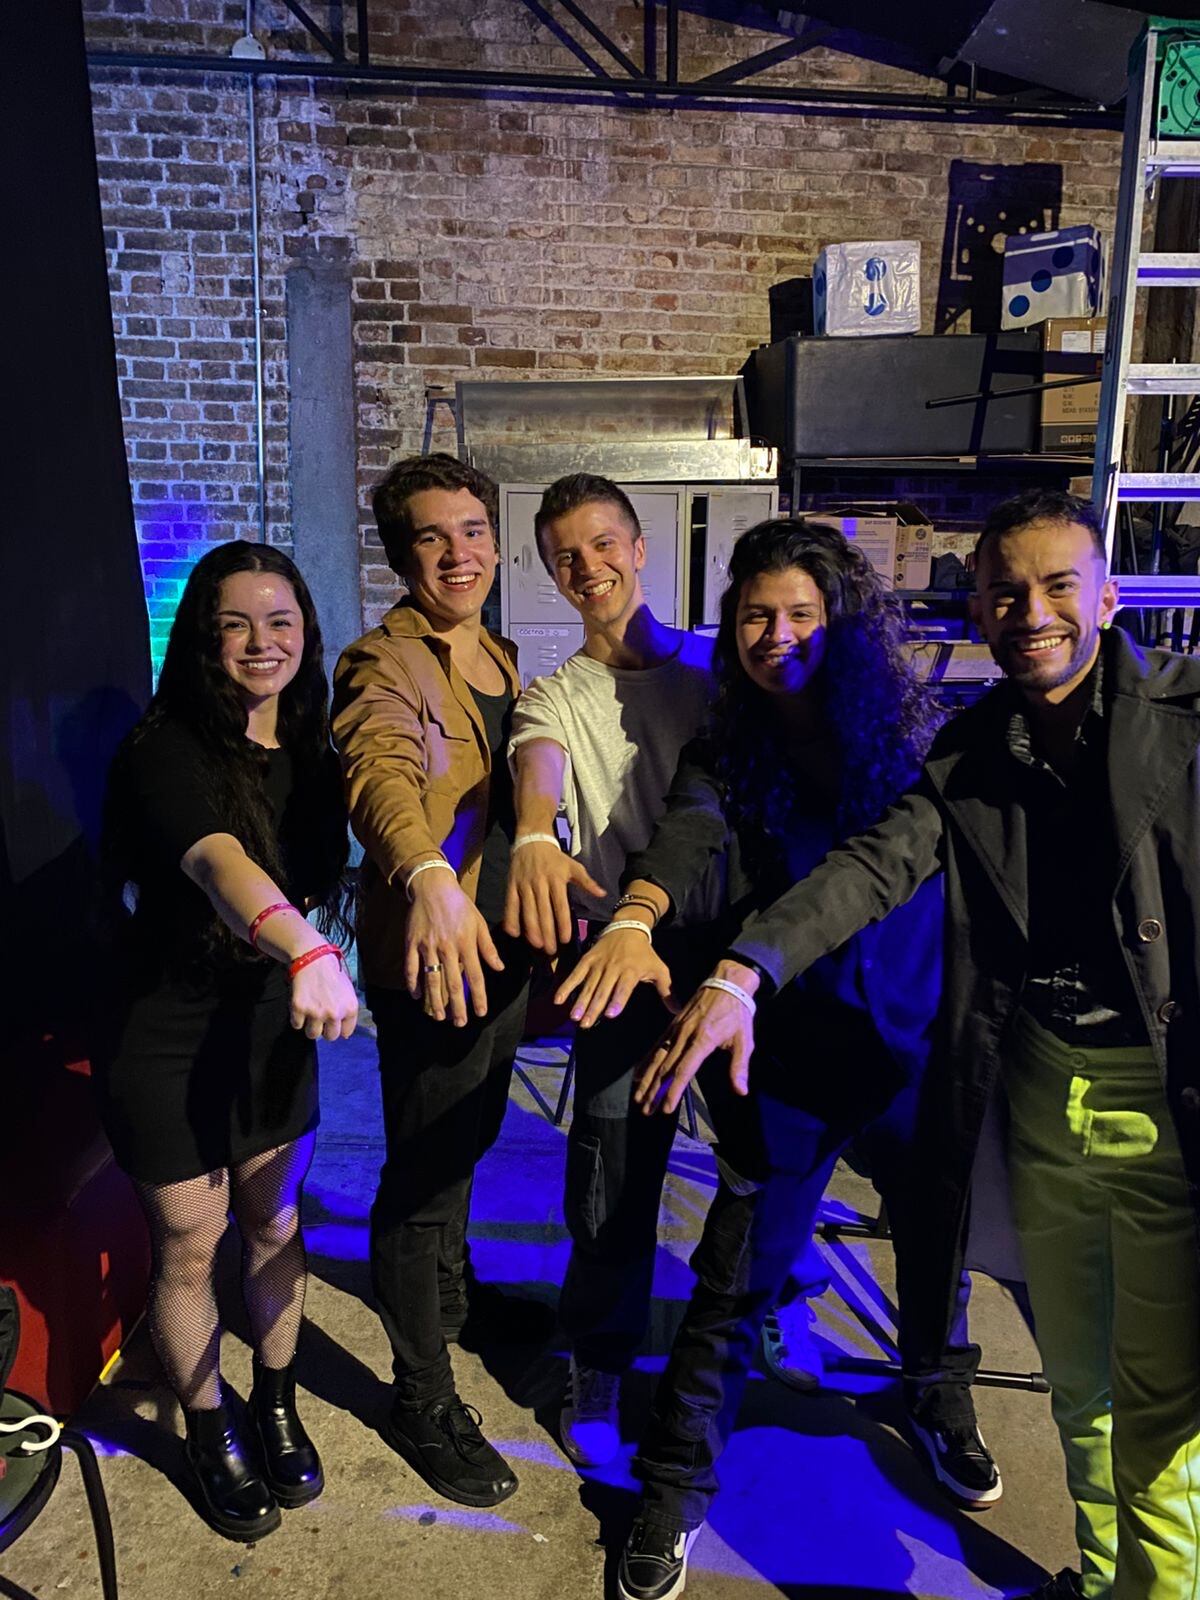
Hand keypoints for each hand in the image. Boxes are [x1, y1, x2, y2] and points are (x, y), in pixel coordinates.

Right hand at [289, 952, 359, 1041]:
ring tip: (310, 1011)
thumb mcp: (348, 993)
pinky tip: (301, 1005)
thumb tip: (345, 1034)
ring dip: (310, 1026)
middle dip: (325, 1029)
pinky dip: (297, 1018)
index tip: (333, 1021)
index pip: (345, 1033)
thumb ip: (347, 1013)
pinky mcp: (299, 1009)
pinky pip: (296, 1025)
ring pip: (312, 1034)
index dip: (338, 1027)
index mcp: (350, 1009)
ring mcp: (316, 1012)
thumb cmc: (332, 976)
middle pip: (330, 1037)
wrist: (314, 960)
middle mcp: (335, 1013)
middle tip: (320, 1017)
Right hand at [404, 870, 503, 1025]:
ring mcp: (428, 946)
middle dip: (457, 1006)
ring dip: (435, 1001)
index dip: (478, 996)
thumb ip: (488, 947)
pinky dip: (413, 983)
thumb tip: (499, 968)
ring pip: (432, 979)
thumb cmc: (459, 905)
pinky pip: (411, 967)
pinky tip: (417, 996)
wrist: (433, 887)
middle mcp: (448, 948)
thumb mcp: (479, 923)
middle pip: (453, 983)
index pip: (475, 976)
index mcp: (466, 943)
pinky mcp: (412, 943)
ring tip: (439, 1017)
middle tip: (459, 1024)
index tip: (481, 1012)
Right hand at [502, 841, 602, 952]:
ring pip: (527, 911)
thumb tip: (603, 894)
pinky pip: (510, 905)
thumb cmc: (555, 858)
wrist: (532, 841)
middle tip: (550, 950)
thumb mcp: (573, 866)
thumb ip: (587, 882)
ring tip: (536, 944)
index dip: (562, 923)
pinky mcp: (511, 886)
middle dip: (547, 932)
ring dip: (531, 929)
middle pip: (543, 912)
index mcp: (556, 880)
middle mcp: (540, 884)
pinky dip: (511, 919)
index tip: (565, 939)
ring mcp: (524, 885)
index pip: (560, 906)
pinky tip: (514, 933)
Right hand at [553, 927, 673, 1027]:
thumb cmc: (645, 954)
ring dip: (580, 1001)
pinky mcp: (587, 960)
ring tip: (574, 1017)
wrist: (627, 928)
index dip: (617, 1000)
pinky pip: (576, 974)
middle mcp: (613, 968)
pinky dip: (567, 986)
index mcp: (631, 971)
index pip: (624, 987)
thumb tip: (679, 1011)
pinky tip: (558, 1000)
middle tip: (586, 1024)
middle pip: (603, 989)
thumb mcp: (659, 969)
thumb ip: (667, 991)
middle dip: (594, 1007)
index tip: (610, 1014)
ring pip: (588, 985)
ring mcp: (598, 964)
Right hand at [633, 961, 759, 1114]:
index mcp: (703, 1040)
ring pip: (657, 1058)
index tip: (665, 1108)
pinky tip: (637, 1074)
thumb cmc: (737, 1012)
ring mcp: (676, 1030)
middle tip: (646, 1110)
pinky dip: (645, 1061)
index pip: (684, 1070)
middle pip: (666, 1068)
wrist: (726, 983)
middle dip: (654, 1091)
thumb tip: (741, 1091)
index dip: (674, 1091)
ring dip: (646, 1079)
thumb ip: (739, 1066)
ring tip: (638, 1097)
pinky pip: (656, 1046)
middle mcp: (685, 1035)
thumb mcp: (744, 1040)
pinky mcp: (672, 1026)